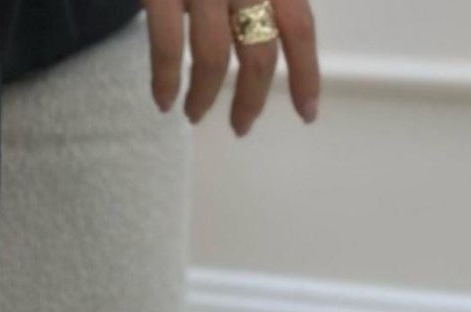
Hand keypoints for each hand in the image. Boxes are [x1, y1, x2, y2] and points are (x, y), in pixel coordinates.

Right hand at [144, 0, 319, 132]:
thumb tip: (269, 33)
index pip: (300, 26)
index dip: (307, 74)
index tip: (307, 114)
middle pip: (262, 52)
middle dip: (252, 100)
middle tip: (240, 126)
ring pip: (215, 58)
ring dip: (204, 98)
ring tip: (193, 114)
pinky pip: (168, 46)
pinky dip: (166, 81)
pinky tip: (163, 99)